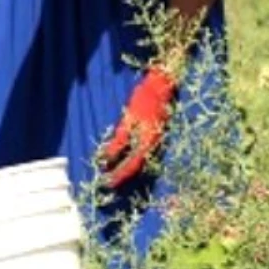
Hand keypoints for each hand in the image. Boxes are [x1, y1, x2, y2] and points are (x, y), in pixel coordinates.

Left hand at [100, 66, 175, 188]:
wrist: (162, 84)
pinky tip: (121, 159)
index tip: (106, 182)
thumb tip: (106, 160)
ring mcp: (156, 141)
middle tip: (106, 183)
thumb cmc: (144, 99)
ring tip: (111, 174)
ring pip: (140, 161)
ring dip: (125, 169)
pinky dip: (130, 158)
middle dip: (121, 176)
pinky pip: (142, 152)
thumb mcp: (128, 120)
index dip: (119, 175)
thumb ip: (119, 141)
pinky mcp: (154, 135)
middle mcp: (155, 145)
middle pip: (136, 167)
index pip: (132, 165)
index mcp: (149, 142)